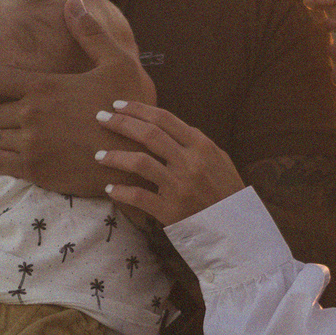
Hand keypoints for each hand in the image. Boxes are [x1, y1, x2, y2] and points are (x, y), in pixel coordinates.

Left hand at [0, 0, 155, 196]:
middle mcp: (32, 115)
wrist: (138, 158)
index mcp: (45, 86)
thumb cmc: (130, 109)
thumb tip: (73, 2)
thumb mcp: (118, 64)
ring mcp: (32, 145)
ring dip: (4, 137)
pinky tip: (5, 157)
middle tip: (24, 117)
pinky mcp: (36, 171)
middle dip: (8, 114)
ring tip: (18, 138)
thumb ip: (90, 34)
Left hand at [95, 100, 245, 226]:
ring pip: (139, 162)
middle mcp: (190, 162)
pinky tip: (109, 188)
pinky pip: (138, 196)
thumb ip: (195, 143)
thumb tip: (168, 127)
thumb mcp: (219, 160)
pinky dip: (121, 191)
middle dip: (120, 123)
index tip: (118, 104)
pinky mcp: (171, 210)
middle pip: (148, 134)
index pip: (164, 119)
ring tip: (98, 155)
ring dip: (114, 156)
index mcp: (201, 146)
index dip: (138, 109)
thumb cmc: (226, 192)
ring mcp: (180, 186)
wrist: (237, 230)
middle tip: (100, 118)